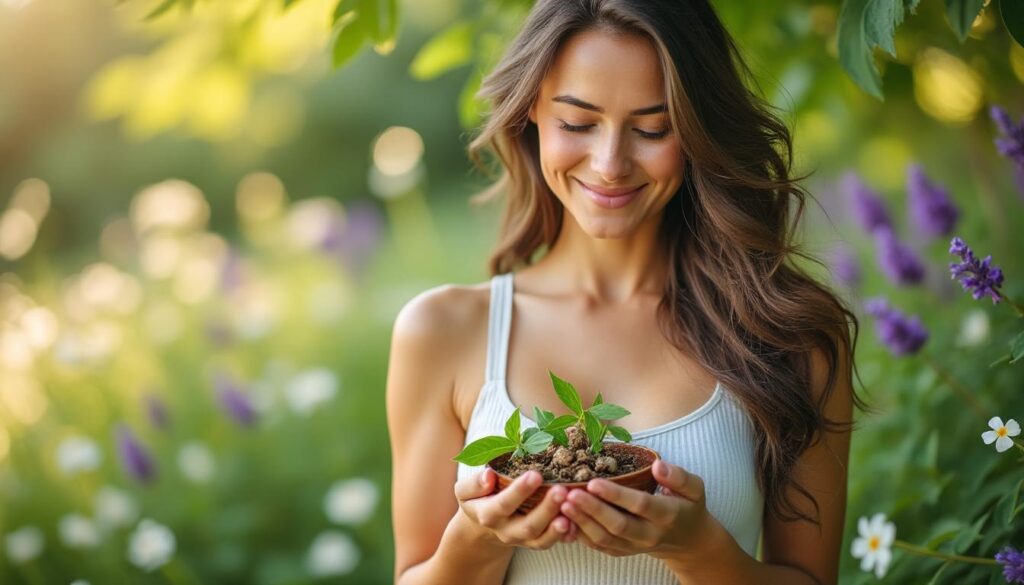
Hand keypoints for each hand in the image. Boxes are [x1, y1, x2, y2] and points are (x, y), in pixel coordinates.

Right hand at [454, 469, 577, 549]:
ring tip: (571, 513)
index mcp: (488, 514)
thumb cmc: (479, 497)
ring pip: (541, 539)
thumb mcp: (466, 490)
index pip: (504, 504)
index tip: (535, 474)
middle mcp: (506, 530)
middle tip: (562, 491)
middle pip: (528, 526)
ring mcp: (522, 539)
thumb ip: (473, 484)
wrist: (484, 523)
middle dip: (546, 509)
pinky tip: (577, 522)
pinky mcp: (536, 542)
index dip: (519, 491)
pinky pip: (552, 542)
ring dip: (558, 527)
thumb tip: (488, 476)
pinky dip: (566, 535)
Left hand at [559, 460, 715, 559]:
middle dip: (592, 510)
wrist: (688, 541)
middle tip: (570, 494)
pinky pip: (599, 546)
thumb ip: (679, 476)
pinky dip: (580, 535)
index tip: (594, 482)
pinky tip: (564, 519)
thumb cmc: (688, 506)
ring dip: (581, 522)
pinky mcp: (622, 551)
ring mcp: (634, 546)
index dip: (616, 495)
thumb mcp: (695, 488)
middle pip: (617, 525)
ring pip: (604, 539)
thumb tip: (657, 466)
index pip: (639, 505)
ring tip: (562, 504)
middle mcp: (649, 534)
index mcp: (667, 515)